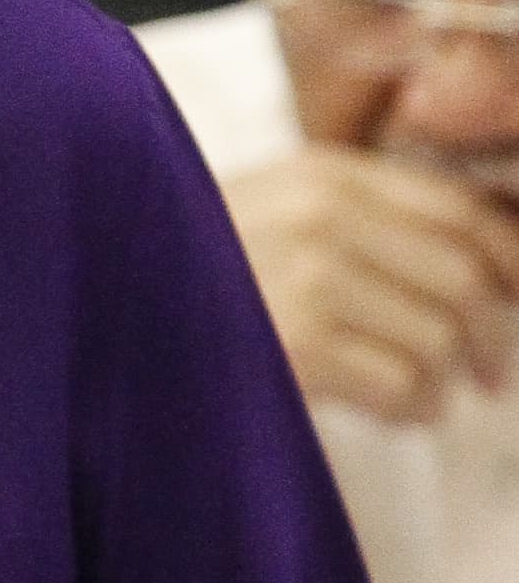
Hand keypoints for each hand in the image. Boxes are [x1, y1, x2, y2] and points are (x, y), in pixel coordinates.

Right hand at [223, 146, 518, 423]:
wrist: (105, 308)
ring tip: (410, 395)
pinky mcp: (294, 342)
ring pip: (440, 338)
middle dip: (493, 339)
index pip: (463, 210)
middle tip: (485, 375)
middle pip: (466, 278)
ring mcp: (305, 274)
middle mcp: (318, 212)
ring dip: (441, 383)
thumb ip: (365, 219)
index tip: (514, 303)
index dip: (512, 264)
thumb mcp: (277, 215)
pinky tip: (380, 409)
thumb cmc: (200, 276)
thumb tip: (498, 264)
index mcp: (320, 172)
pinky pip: (405, 384)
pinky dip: (409, 410)